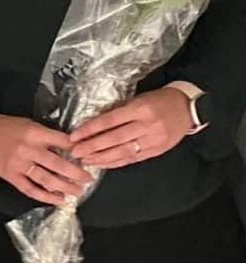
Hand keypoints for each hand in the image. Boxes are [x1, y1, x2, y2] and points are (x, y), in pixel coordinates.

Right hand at [0, 114, 93, 205]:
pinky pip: (31, 189)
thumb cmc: (7, 127)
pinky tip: (58, 200)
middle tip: (88, 178)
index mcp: (34, 133)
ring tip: (78, 191)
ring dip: (64, 187)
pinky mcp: (11, 176)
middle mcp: (28, 149)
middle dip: (75, 173)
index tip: (88, 157)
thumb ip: (47, 136)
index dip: (77, 151)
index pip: (62, 142)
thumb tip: (70, 148)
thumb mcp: (29, 124)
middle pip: (57, 164)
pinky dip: (46, 197)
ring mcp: (19, 165)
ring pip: (46, 179)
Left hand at [68, 87, 193, 169]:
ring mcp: (153, 140)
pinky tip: (102, 164)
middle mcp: (147, 125)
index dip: (90, 129)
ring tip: (85, 160)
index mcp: (140, 108)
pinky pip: (132, 159)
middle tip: (75, 152)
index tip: (75, 135)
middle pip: (114, 138)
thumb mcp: (138, 98)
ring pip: (122, 152)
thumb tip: (94, 123)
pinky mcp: (157, 151)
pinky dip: (115, 162)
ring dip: (101, 158)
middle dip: (92, 147)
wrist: (188, 108)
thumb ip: (119, 111)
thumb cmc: (160, 100)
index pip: (110, 120)